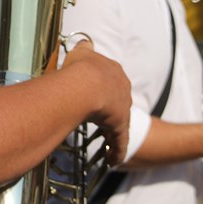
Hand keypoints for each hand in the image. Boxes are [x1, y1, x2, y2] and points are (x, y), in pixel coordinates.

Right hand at [62, 41, 132, 164]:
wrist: (86, 84)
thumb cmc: (79, 68)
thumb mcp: (80, 53)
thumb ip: (83, 49)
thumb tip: (83, 42)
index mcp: (112, 71)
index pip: (111, 80)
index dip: (103, 88)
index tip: (96, 96)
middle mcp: (122, 88)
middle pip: (118, 101)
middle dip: (111, 110)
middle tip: (100, 119)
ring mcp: (123, 108)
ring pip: (119, 123)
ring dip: (113, 133)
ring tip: (107, 144)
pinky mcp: (120, 126)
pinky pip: (119, 142)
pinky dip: (116, 151)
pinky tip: (112, 161)